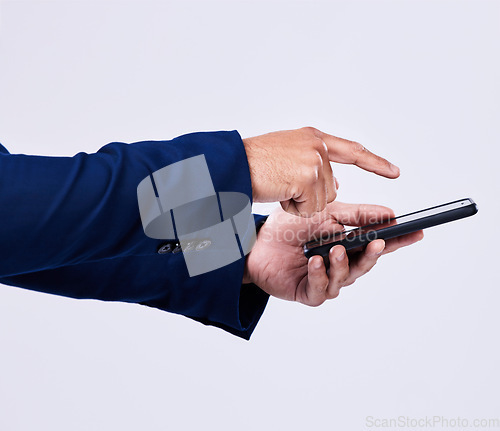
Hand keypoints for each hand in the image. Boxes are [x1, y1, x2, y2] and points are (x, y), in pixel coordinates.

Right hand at [242, 127, 399, 216]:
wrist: (231, 165)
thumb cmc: (251, 163)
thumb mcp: (287, 155)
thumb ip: (314, 165)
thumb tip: (336, 183)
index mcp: (312, 138)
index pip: (352, 150)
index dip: (374, 163)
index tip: (394, 172)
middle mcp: (316, 145)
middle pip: (331, 188)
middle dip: (308, 196)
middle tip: (283, 184)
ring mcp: (314, 160)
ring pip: (321, 200)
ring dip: (299, 202)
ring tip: (278, 187)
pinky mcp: (308, 177)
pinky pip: (309, 208)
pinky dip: (292, 208)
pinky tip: (278, 193)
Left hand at [243, 202, 422, 305]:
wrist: (256, 241)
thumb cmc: (289, 227)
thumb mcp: (325, 213)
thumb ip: (355, 215)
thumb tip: (388, 213)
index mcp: (346, 244)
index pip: (377, 244)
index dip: (397, 240)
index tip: (416, 232)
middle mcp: (339, 264)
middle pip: (364, 264)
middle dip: (373, 255)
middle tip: (378, 243)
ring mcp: (324, 280)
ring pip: (344, 278)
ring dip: (343, 264)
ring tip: (337, 249)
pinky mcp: (307, 292)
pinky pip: (320, 289)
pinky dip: (320, 275)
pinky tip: (315, 262)